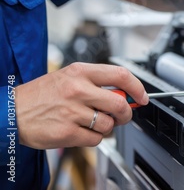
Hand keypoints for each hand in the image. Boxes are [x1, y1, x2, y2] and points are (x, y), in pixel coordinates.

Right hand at [15, 62, 147, 148]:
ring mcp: (72, 112)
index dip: (137, 87)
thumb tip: (126, 94)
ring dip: (106, 127)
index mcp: (79, 72)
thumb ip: (96, 83)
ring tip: (91, 122)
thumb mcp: (68, 78)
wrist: (10, 112)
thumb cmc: (41, 95)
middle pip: (120, 103)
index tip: (142, 97)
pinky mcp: (67, 132)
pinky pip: (95, 139)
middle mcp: (77, 90)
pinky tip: (81, 131)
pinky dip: (93, 138)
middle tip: (121, 115)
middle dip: (125, 113)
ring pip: (109, 124)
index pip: (120, 75)